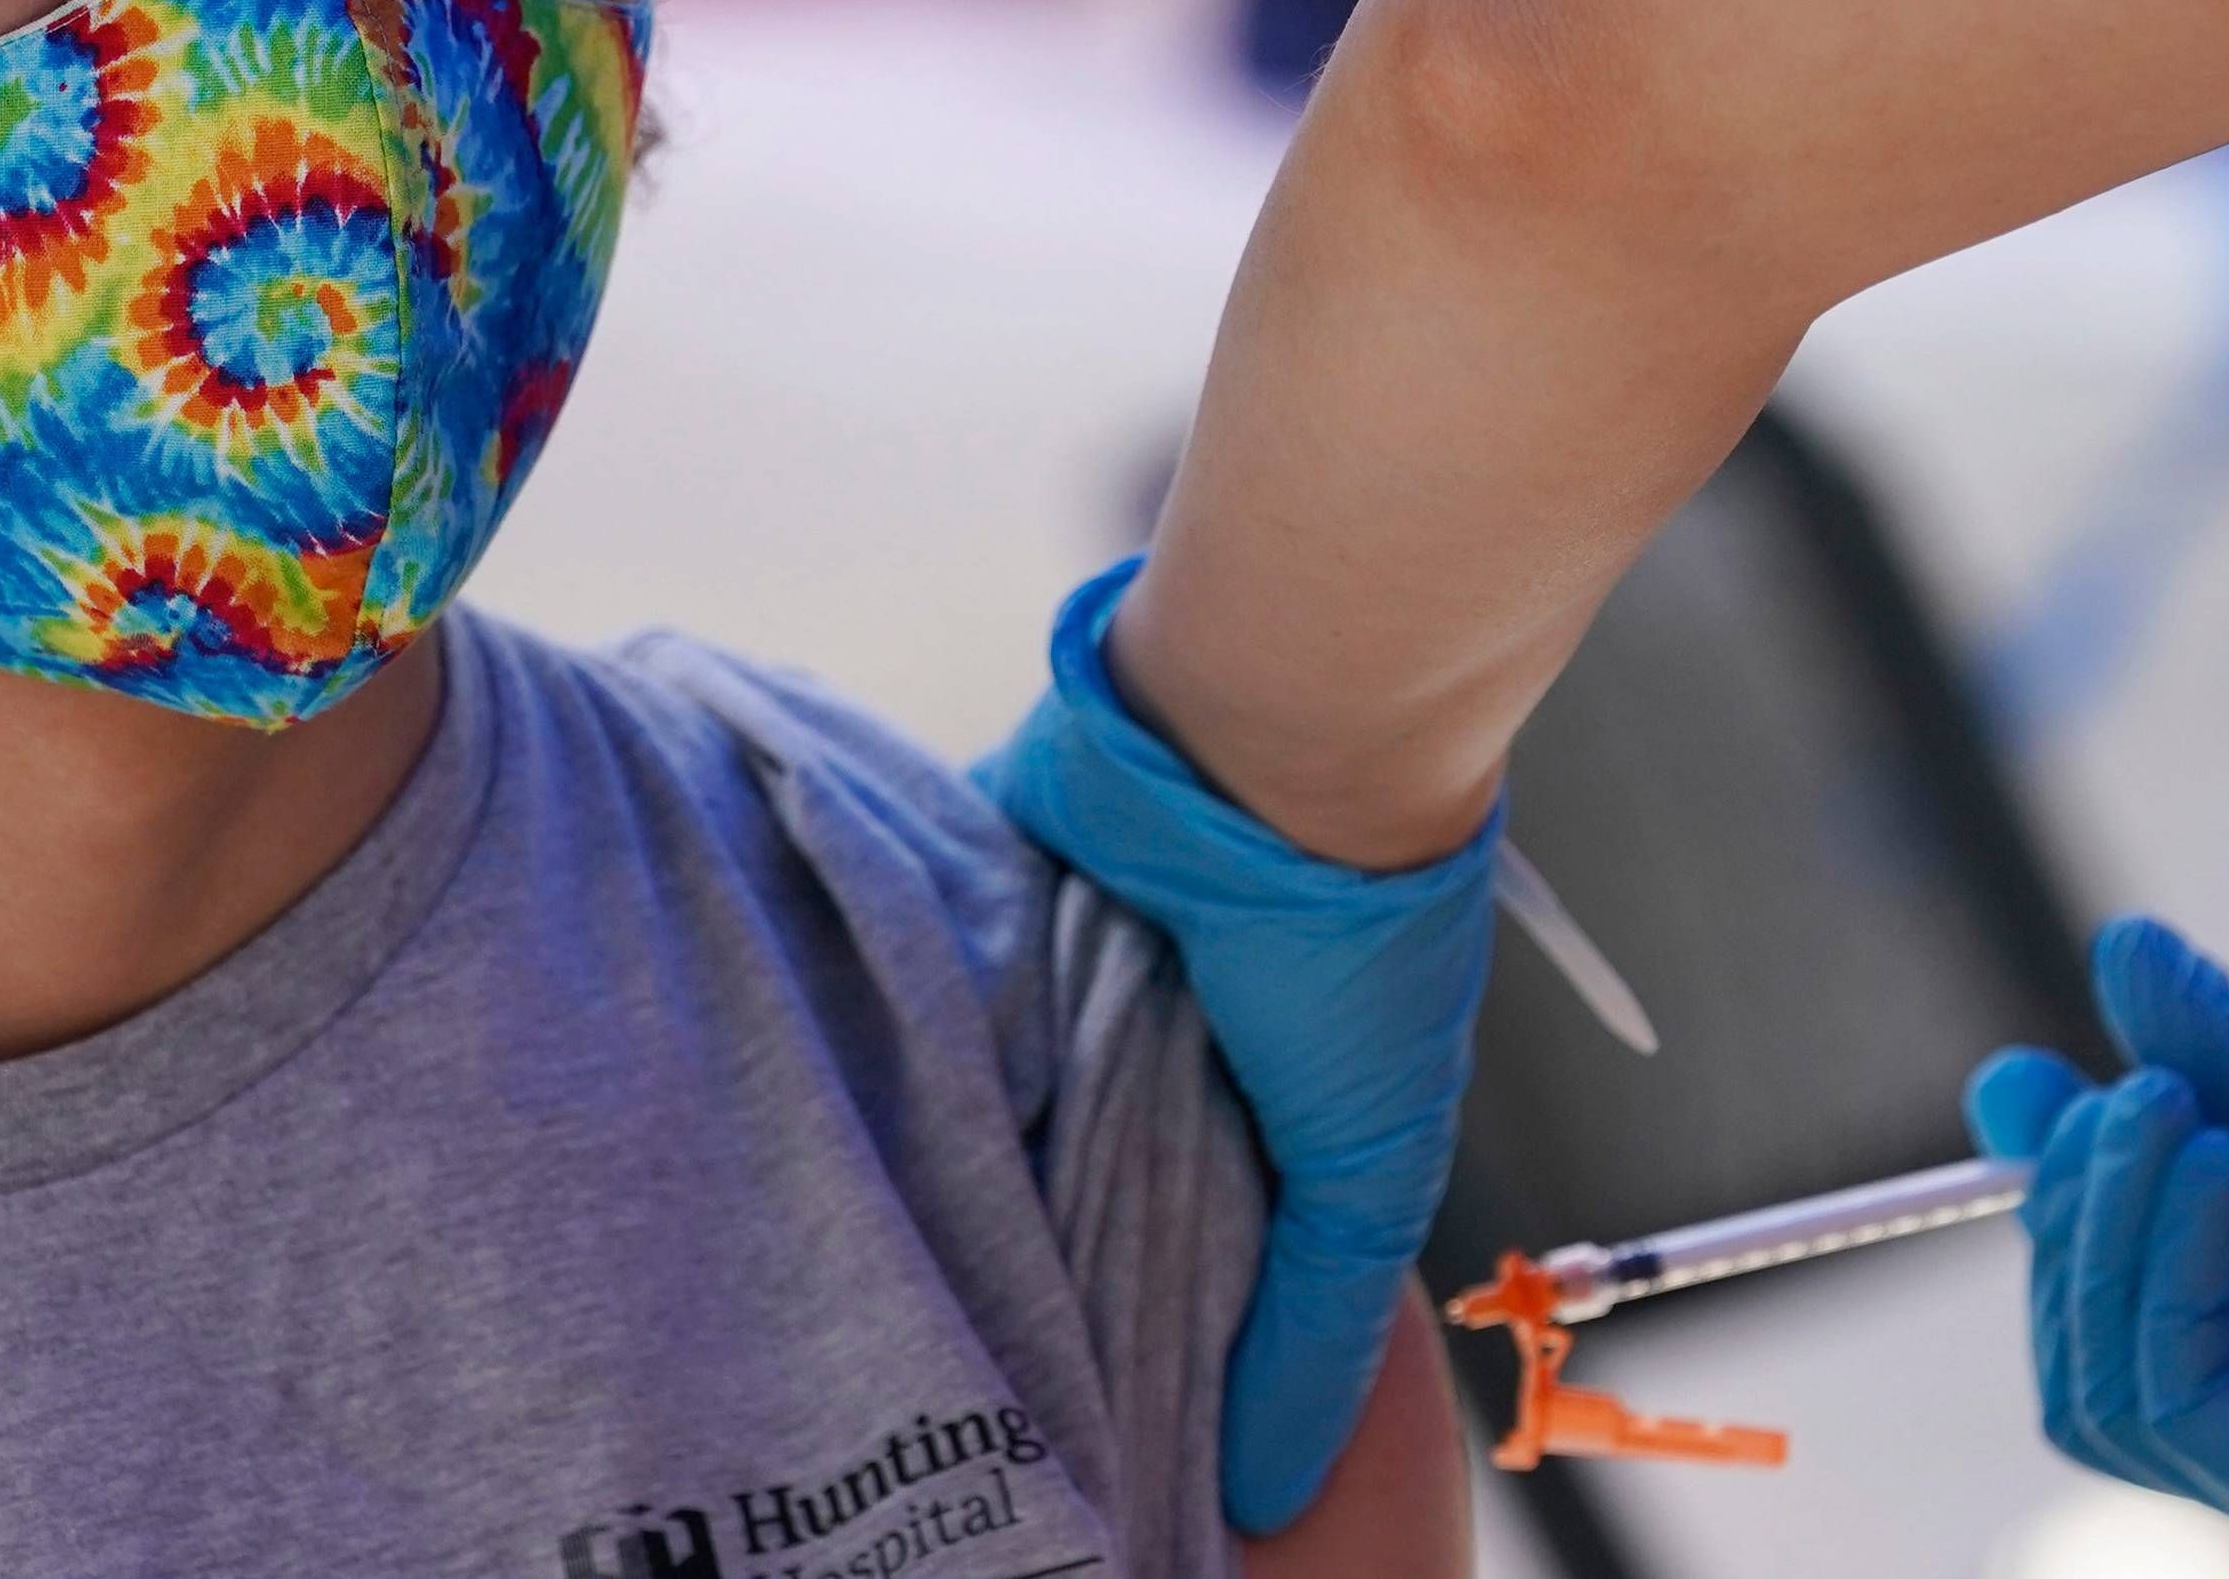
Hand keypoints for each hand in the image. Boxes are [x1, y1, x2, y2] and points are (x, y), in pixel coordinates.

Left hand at [975, 561, 1498, 1535]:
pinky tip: (863, 1112)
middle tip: (969, 1355)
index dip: (1135, 1322)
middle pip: (1075, 1163)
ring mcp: (1070, 948)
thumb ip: (1310, 1322)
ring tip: (899, 1258)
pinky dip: (907, 1028)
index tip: (1084, 1417)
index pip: (1178, 1231)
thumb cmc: (1352, 945)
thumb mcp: (1365, 1170)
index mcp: (1261, 1087)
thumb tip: (1262, 1489)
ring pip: (999, 1084)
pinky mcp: (990, 882)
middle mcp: (1160, 1020)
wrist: (1272, 739)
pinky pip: (929, 975)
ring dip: (963, 1144)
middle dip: (1038, 1245)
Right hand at [1967, 918, 2228, 1577]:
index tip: (2019, 1082)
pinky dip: (2161, 1265)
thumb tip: (2122, 955)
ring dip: (2106, 1229)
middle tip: (2130, 1089)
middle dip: (2071, 1217)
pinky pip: (2172, 1395)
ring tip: (2174, 1107)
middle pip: (2077, 1370)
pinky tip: (2209, 1152)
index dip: (2052, 1207)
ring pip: (2099, 1390)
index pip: (2110, 1322)